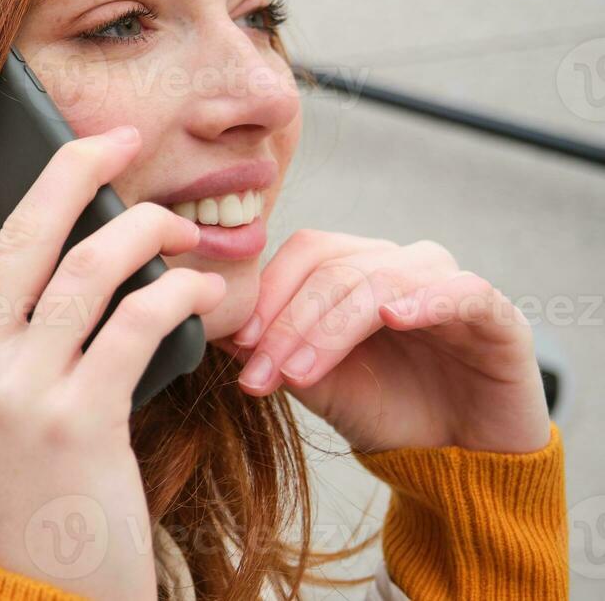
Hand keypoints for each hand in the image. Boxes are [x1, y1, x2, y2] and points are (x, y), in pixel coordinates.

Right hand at [0, 124, 224, 599]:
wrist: (47, 593)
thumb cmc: (28, 495)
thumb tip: (52, 251)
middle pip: (19, 236)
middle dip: (73, 169)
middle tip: (116, 138)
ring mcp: (13, 395)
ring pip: (86, 267)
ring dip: (145, 229)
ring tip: (178, 226)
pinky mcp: (75, 420)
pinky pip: (136, 320)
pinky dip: (176, 291)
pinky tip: (200, 289)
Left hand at [221, 228, 549, 453]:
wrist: (461, 461)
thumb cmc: (389, 412)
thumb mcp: (321, 385)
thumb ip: (278, 352)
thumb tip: (220, 330)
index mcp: (359, 269)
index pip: (305, 254)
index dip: (268, 294)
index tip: (238, 345)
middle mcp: (401, 264)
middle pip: (333, 267)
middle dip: (289, 322)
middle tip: (261, 373)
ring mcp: (448, 283)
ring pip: (380, 280)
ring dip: (331, 327)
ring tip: (299, 373)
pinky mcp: (495, 313)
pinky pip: (459, 291)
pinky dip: (423, 300)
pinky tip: (392, 319)